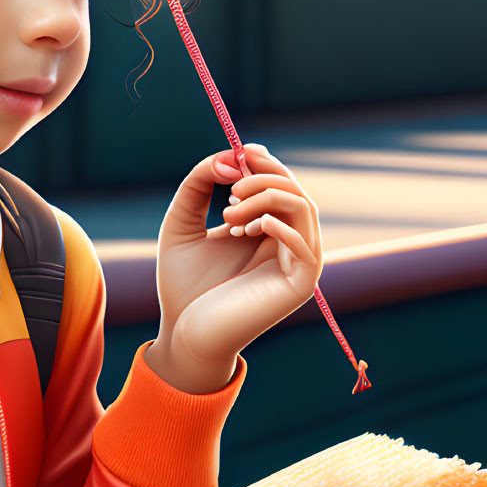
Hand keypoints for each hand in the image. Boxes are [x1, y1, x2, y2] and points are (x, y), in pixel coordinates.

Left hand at [148, 142, 323, 392]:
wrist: (183, 335)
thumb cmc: (183, 286)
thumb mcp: (182, 222)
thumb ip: (199, 184)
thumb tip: (230, 155)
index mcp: (268, 232)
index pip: (282, 184)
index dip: (265, 163)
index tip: (239, 151)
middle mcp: (289, 245)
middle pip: (296, 191)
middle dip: (265, 176)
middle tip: (230, 186)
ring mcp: (299, 265)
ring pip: (304, 208)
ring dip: (266, 197)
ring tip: (229, 212)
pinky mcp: (300, 284)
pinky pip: (304, 242)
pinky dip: (276, 224)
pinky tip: (244, 229)